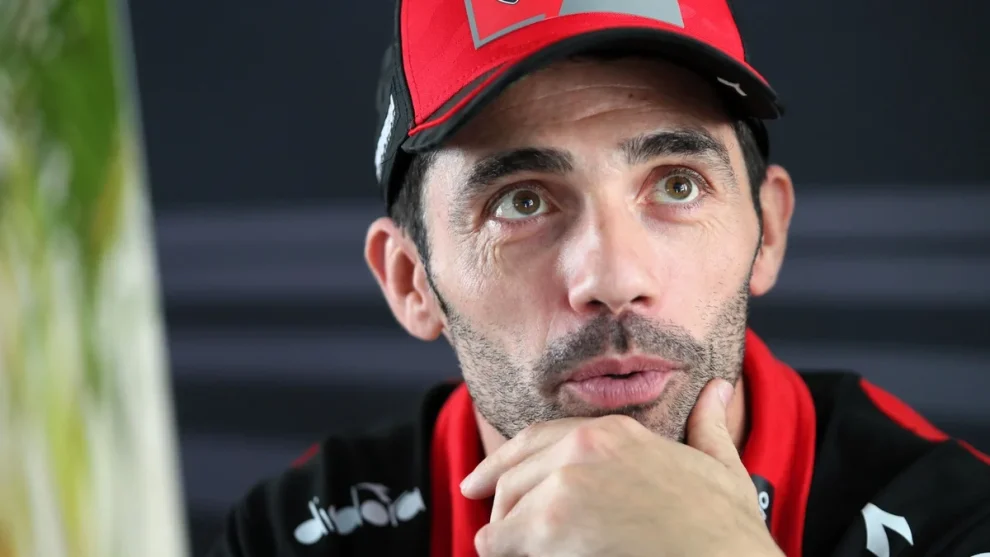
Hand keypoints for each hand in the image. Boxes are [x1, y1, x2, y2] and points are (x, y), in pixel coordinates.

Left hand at [459, 379, 783, 556]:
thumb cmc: (727, 526)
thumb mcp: (720, 464)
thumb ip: (708, 425)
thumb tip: (716, 390)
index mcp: (614, 432)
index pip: (535, 439)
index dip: (502, 462)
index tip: (480, 483)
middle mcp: (581, 448)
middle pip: (513, 476)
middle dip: (500, 505)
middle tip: (494, 532)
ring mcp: (564, 484)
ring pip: (505, 510)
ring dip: (504, 534)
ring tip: (511, 551)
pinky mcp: (551, 525)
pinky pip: (502, 540)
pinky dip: (504, 552)